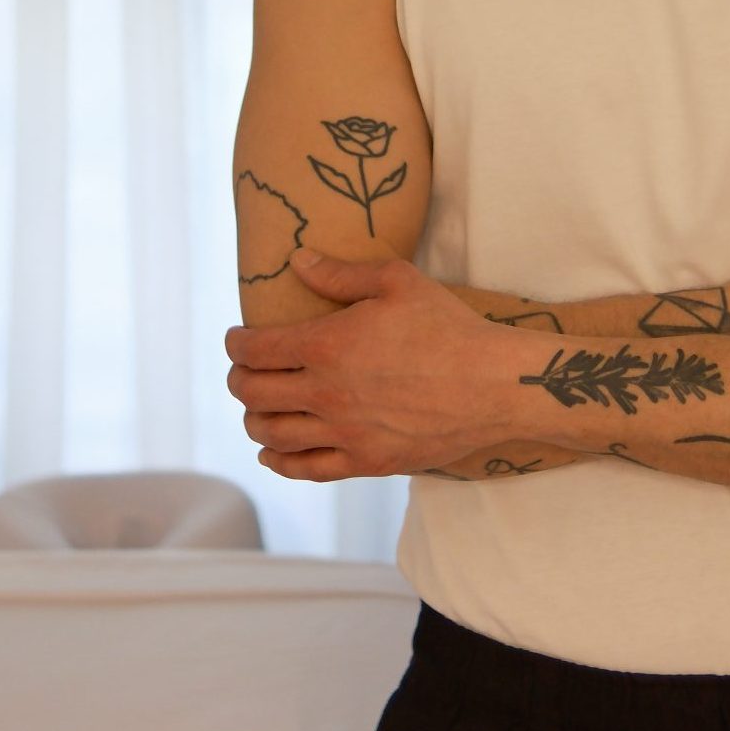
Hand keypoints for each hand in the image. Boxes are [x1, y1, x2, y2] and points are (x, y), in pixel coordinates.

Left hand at [224, 249, 504, 480]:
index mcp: (325, 345)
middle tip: (245, 371)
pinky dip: (278, 461)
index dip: (236, 344)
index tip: (238, 339)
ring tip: (258, 408)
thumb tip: (298, 261)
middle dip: (239, 379)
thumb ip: (340, 273)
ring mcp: (343, 432)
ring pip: (271, 434)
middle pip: (252, 394)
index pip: (255, 349)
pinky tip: (271, 452)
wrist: (493, 384)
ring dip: (253, 419)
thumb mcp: (397, 281)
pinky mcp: (365, 461)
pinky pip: (305, 469)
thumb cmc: (447, 326)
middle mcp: (325, 392)